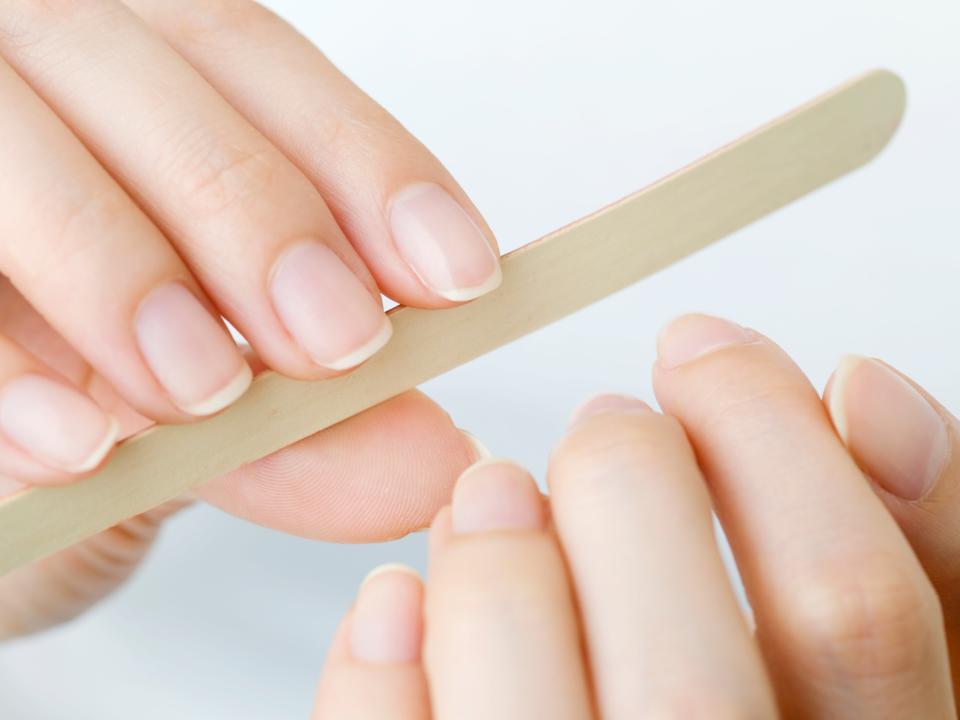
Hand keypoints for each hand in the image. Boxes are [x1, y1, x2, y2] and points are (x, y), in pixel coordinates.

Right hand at [0, 0, 499, 484]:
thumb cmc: (105, 371)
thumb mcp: (214, 397)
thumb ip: (309, 430)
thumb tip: (432, 465)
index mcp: (141, 69)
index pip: (262, 69)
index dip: (370, 166)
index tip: (460, 275)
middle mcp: (45, 62)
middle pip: (161, 87)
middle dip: (259, 220)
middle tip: (337, 342)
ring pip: (27, 153)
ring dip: (125, 272)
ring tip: (204, 393)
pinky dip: (4, 369)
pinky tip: (77, 443)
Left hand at [312, 314, 958, 717]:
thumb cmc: (780, 717)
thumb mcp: (894, 660)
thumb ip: (913, 548)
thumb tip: (863, 395)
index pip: (855, 609)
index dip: (769, 437)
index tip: (704, 348)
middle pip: (688, 682)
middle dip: (629, 486)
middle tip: (608, 425)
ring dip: (496, 565)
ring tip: (492, 497)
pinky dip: (382, 673)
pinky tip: (399, 604)